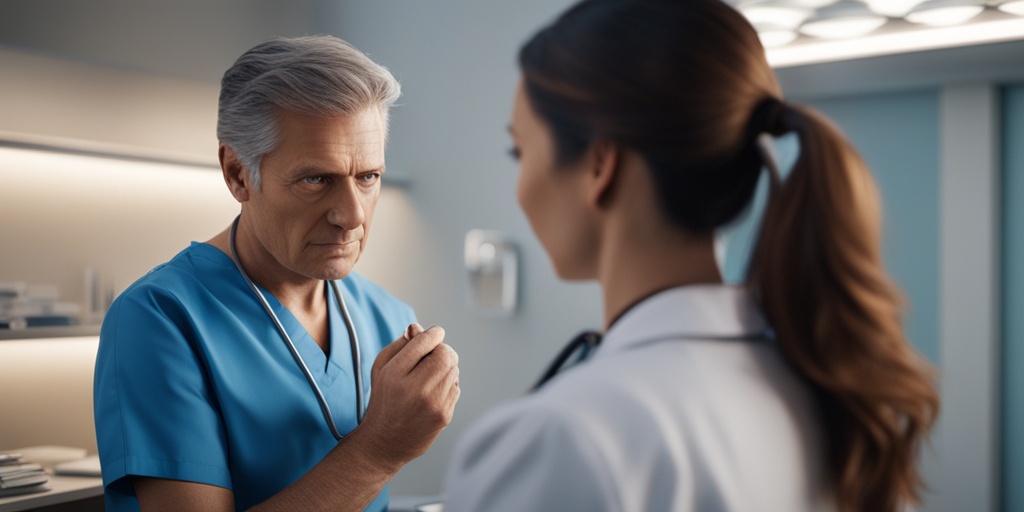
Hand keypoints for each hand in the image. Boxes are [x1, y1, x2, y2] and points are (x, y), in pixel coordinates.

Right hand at [356, 323, 459, 468]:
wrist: (385, 443)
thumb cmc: (383, 400)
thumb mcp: (381, 368)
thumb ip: (400, 345)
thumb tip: (418, 328)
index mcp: (395, 374)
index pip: (425, 341)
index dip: (433, 333)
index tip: (434, 333)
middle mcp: (415, 389)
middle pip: (446, 354)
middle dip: (441, 350)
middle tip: (432, 355)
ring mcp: (433, 404)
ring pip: (453, 369)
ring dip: (446, 366)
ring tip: (429, 375)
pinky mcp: (444, 416)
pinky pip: (456, 386)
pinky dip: (448, 383)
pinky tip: (432, 392)